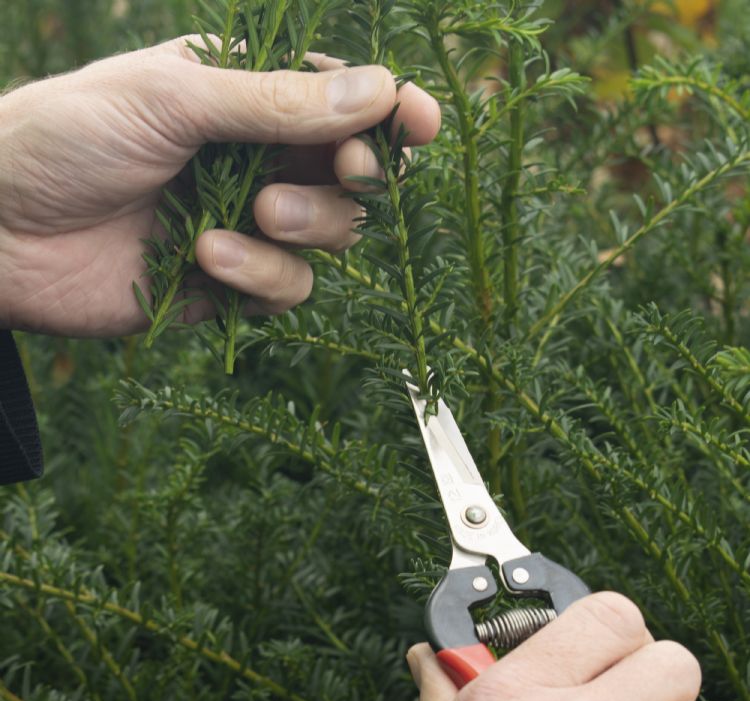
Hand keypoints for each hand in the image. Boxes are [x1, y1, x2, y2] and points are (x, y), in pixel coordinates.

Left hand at [0, 40, 438, 336]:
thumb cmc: (67, 138)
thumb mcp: (173, 101)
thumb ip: (277, 103)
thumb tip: (379, 91)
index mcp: (238, 92)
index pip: (334, 99)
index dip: (384, 114)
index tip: (420, 126)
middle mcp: (249, 158)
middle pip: (347, 174)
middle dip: (349, 178)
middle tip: (342, 175)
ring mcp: (241, 225)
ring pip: (328, 238)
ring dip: (306, 228)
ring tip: (253, 215)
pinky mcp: (224, 286)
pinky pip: (285, 290)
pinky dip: (261, 277)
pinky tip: (208, 259)